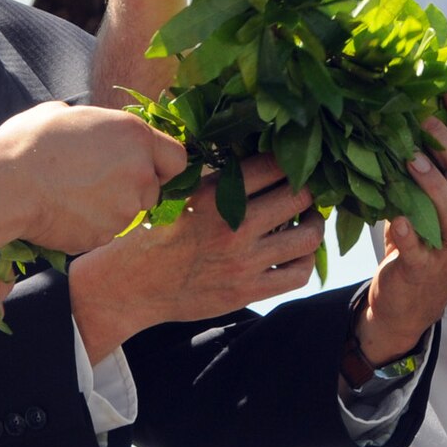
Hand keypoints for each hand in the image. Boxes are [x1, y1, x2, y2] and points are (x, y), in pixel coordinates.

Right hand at [0, 102, 187, 253]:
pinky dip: (90, 224)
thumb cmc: (31, 142)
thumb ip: (97, 126)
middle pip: (153, 188)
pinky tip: (63, 210)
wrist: (7, 183)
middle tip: (94, 178)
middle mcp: (140, 174)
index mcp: (135, 137)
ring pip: (128, 212)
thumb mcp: (67, 113)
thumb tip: (93, 132)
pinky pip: (104, 230)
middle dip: (130, 186)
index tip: (141, 163)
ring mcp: (125, 210)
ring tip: (72, 193)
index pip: (177, 158)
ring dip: (109, 206)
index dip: (160, 162)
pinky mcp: (104, 236)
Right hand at [70, 155, 321, 363]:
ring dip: (315, 224)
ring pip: (307, 237)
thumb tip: (258, 157)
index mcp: (214, 195)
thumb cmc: (153, 233)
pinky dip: (306, 261)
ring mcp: (243, 261)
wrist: (131, 285)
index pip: (273, 165)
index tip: (294, 161)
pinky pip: (297, 274)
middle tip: (306, 189)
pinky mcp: (247, 290)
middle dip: (308, 190)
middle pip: (298, 197)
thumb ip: (217, 178)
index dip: (290, 160)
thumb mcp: (179, 194)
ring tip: (310, 218)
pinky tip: (299, 252)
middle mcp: (233, 226)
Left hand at [357, 95, 446, 360]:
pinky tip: (399, 218)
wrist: (404, 311)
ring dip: (434, 184)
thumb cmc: (413, 250)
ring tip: (411, 159)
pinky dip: (411, 234)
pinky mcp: (423, 273)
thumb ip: (421, 173)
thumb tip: (403, 121)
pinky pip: (421, 252)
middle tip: (422, 118)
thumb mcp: (421, 206)